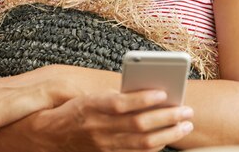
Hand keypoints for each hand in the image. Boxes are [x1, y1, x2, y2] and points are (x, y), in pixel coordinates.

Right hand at [32, 90, 193, 151]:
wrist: (52, 136)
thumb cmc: (75, 111)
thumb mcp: (90, 97)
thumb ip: (115, 97)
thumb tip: (148, 92)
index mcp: (92, 106)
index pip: (120, 103)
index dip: (143, 99)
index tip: (163, 92)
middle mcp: (99, 127)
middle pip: (138, 124)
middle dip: (166, 117)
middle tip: (186, 110)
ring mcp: (104, 145)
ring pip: (142, 143)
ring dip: (168, 134)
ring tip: (185, 125)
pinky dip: (156, 146)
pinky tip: (168, 138)